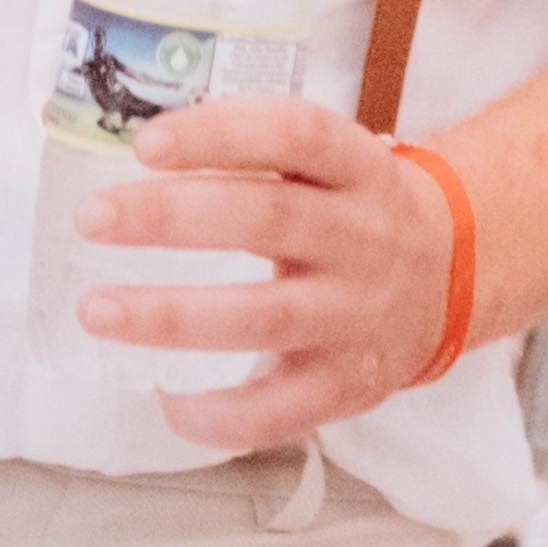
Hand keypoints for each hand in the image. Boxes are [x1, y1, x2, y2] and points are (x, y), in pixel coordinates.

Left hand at [80, 91, 459, 450]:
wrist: (454, 275)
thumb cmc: (359, 212)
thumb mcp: (332, 163)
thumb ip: (258, 155)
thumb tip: (135, 150)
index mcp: (357, 167)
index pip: (296, 134)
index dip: (221, 134)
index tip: (146, 143)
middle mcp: (363, 236)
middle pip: (267, 220)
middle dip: (170, 219)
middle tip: (92, 217)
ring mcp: (358, 314)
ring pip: (264, 316)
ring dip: (172, 316)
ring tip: (99, 310)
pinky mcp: (350, 384)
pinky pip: (280, 410)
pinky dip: (217, 413)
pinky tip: (167, 398)